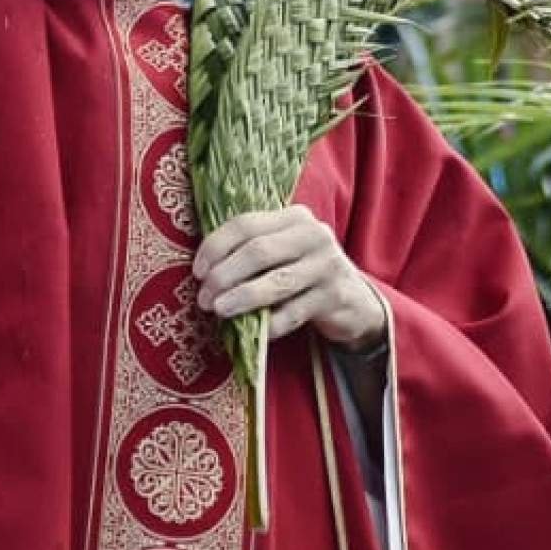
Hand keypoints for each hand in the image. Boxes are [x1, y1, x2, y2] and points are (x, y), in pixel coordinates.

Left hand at [196, 206, 388, 351]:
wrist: (353, 299)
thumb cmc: (302, 272)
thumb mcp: (284, 249)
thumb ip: (251, 248)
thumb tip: (202, 270)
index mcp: (296, 217)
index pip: (246, 225)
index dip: (215, 248)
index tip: (197, 272)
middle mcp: (315, 236)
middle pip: (259, 251)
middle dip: (225, 275)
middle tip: (204, 297)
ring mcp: (328, 266)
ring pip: (277, 282)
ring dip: (242, 297)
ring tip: (219, 310)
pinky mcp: (334, 297)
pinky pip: (292, 313)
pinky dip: (269, 325)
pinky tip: (254, 332)